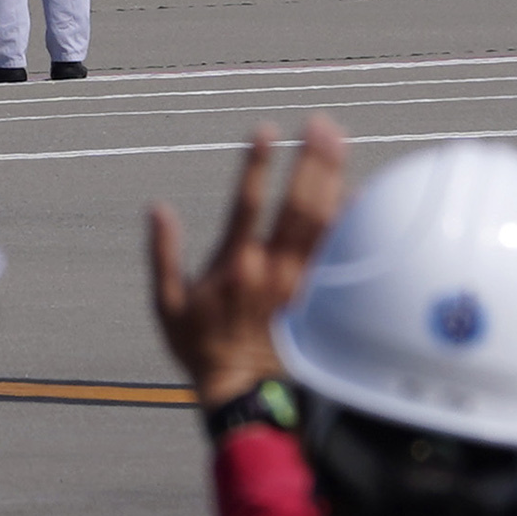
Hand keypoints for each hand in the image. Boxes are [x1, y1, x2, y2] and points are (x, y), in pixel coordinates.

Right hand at [148, 119, 351, 412]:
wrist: (243, 392)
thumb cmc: (201, 347)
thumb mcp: (166, 303)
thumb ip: (162, 253)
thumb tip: (157, 209)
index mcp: (234, 265)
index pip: (246, 203)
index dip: (256, 164)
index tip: (264, 130)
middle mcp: (271, 268)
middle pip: (296, 205)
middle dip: (309, 161)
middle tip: (320, 123)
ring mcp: (299, 281)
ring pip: (322, 223)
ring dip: (332, 179)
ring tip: (339, 141)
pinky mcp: (316, 294)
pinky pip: (337, 251)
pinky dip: (348, 221)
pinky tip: (359, 193)